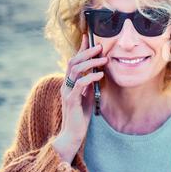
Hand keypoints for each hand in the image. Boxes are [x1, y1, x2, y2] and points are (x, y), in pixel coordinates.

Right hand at [53, 34, 107, 163]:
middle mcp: (66, 84)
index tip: (88, 37)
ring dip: (91, 63)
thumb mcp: (88, 95)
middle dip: (87, 52)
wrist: (73, 134)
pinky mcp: (71, 101)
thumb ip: (90, 84)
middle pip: (73, 62)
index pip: (74, 61)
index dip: (81, 48)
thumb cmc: (81, 115)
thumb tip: (97, 71)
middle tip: (100, 46)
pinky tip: (100, 75)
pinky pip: (80, 85)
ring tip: (104, 59)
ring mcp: (67, 92)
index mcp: (70, 82)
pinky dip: (90, 78)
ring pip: (75, 70)